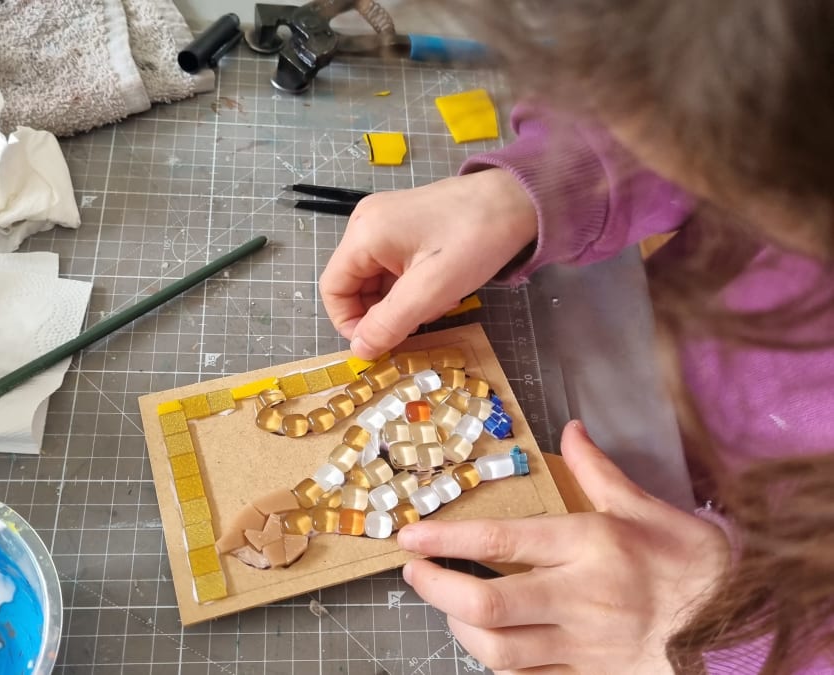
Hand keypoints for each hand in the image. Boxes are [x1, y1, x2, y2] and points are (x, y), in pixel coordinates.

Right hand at [319, 169, 537, 358]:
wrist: (518, 199)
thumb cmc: (474, 240)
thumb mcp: (431, 291)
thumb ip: (389, 324)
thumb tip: (358, 350)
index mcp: (364, 234)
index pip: (333, 289)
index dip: (350, 323)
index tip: (381, 343)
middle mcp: (367, 223)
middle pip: (355, 285)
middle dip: (383, 312)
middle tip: (422, 320)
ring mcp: (386, 222)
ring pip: (378, 280)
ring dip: (403, 302)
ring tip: (440, 301)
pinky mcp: (406, 225)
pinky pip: (395, 267)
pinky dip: (413, 286)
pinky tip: (442, 287)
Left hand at [398, 422, 729, 673]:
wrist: (737, 625)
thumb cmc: (690, 562)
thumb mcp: (646, 507)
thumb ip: (598, 471)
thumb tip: (571, 429)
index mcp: (590, 545)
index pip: (501, 541)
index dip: (447, 538)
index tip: (410, 536)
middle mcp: (580, 596)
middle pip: (488, 602)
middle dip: (436, 589)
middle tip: (414, 573)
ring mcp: (583, 643)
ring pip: (499, 649)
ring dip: (459, 627)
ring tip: (448, 606)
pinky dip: (496, 663)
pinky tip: (487, 641)